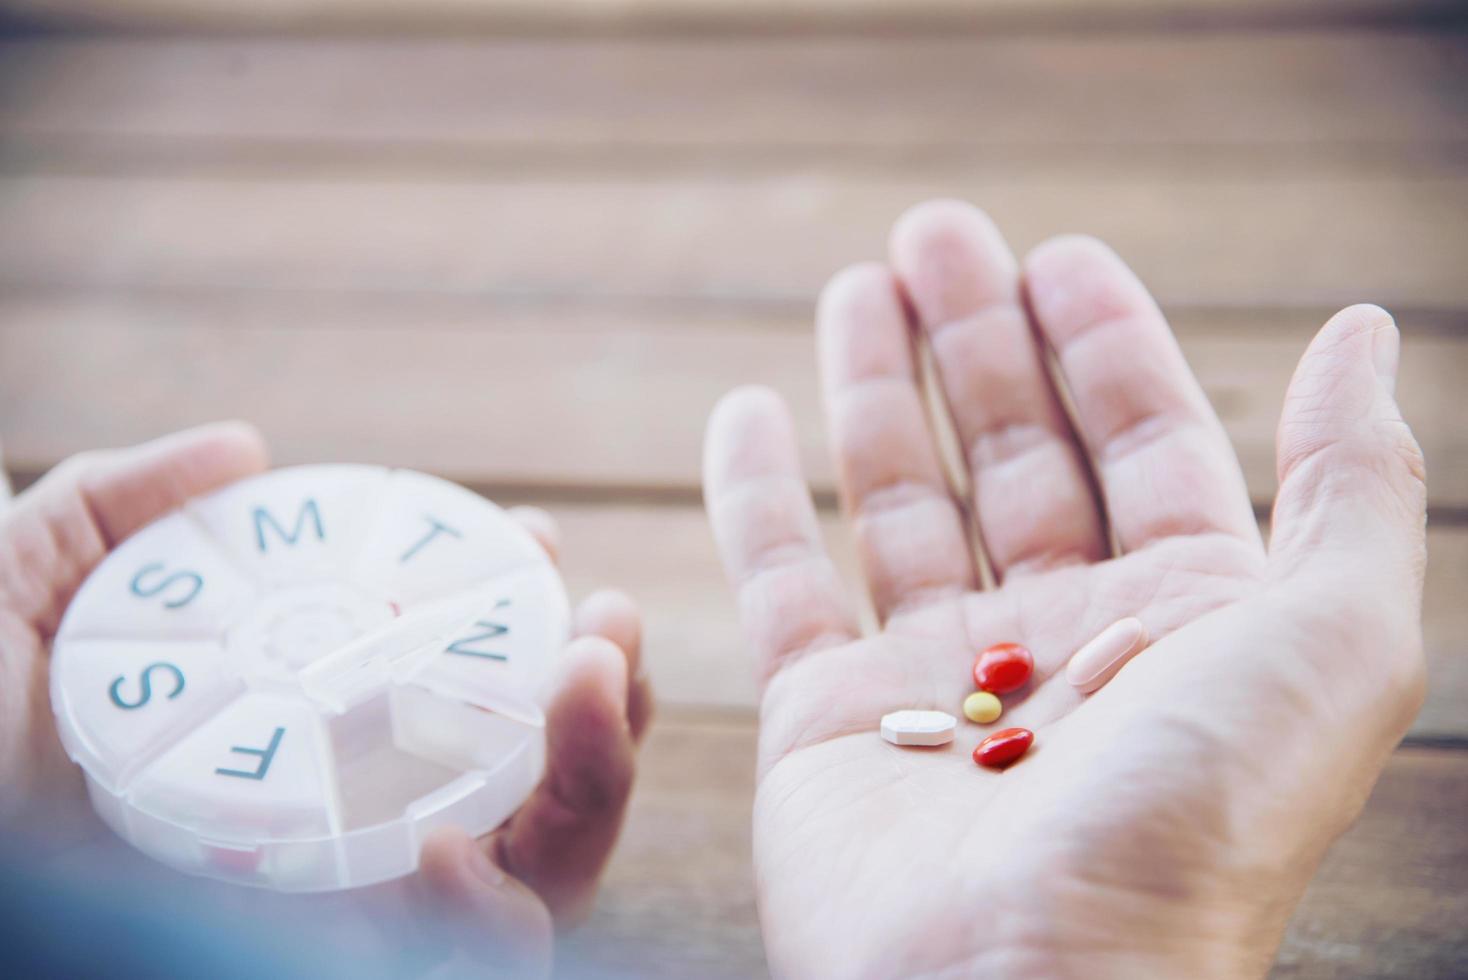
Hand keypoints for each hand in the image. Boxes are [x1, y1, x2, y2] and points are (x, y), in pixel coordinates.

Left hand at [0, 423, 651, 975]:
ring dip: (600, 765)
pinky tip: (452, 847)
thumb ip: (110, 509)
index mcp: (313, 747)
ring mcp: (379, 915)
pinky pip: (493, 956)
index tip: (529, 543)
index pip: (455, 682)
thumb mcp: (14, 607)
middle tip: (604, 615)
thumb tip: (246, 444)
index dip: (514, 609)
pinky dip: (499, 906)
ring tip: (594, 670)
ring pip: (554, 856)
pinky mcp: (371, 972)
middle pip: (537, 769)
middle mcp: (364, 830)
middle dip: (606, 686)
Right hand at [703, 201, 1425, 977]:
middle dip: (979, 336)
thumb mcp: (1325, 640)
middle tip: (937, 233)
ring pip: (897, 501)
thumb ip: (1346, 481)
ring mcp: (936, 681)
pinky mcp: (825, 720)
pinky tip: (746, 409)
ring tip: (858, 283)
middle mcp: (1058, 645)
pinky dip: (757, 497)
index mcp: (1179, 621)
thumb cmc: (1192, 828)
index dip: (1104, 342)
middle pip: (1012, 454)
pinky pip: (782, 582)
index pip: (1140, 443)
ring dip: (877, 389)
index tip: (1056, 253)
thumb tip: (1362, 335)